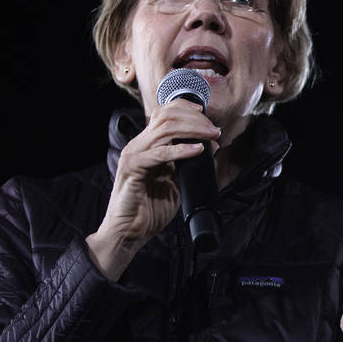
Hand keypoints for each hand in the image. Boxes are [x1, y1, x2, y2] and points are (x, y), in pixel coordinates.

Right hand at [86, 101, 220, 279]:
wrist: (128, 232)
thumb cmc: (149, 210)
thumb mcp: (174, 181)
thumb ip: (186, 164)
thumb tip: (208, 147)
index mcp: (147, 146)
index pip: (164, 114)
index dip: (186, 109)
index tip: (207, 117)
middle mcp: (139, 145)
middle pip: (167, 116)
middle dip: (195, 119)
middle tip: (214, 130)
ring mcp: (134, 154)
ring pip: (165, 129)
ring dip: (193, 130)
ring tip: (211, 136)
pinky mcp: (133, 168)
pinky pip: (160, 154)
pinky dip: (181, 150)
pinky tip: (197, 151)